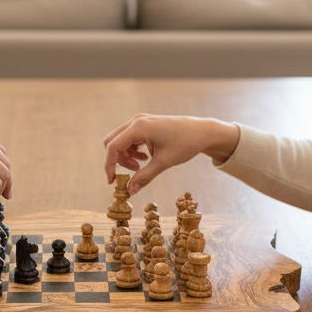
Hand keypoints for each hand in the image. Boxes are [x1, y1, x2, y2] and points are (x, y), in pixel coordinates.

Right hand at [102, 113, 239, 195]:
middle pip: (113, 142)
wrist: (202, 132)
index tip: (112, 182)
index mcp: (138, 127)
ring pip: (121, 141)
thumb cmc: (185, 144)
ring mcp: (140, 121)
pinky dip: (132, 150)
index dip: (109, 165)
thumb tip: (129, 191)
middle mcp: (136, 121)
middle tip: (133, 172)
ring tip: (141, 166)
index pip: (113, 147)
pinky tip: (145, 157)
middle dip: (118, 160)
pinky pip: (129, 138)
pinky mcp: (145, 124)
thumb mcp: (163, 163)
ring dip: (126, 156)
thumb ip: (144, 177)